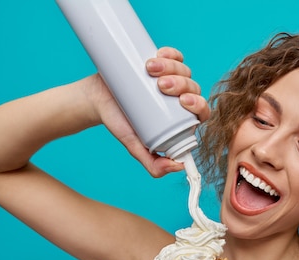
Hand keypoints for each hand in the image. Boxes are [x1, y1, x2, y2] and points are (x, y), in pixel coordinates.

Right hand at [84, 47, 208, 177]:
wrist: (97, 100)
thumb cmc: (119, 123)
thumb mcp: (135, 146)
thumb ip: (153, 164)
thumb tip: (178, 167)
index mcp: (181, 118)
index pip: (201, 112)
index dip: (199, 105)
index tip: (185, 101)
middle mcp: (179, 98)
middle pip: (193, 88)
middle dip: (183, 84)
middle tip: (162, 85)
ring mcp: (170, 78)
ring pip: (184, 71)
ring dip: (174, 67)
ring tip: (151, 69)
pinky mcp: (160, 63)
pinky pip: (174, 56)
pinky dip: (171, 53)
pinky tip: (160, 53)